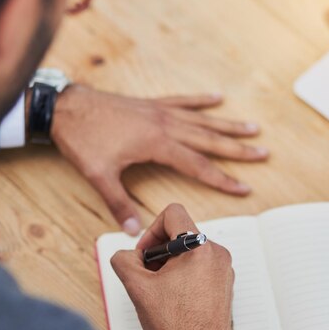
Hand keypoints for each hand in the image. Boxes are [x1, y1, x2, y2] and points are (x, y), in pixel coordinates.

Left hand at [50, 85, 268, 234]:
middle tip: (263, 152)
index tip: (244, 187)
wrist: (65, 107)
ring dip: (227, 125)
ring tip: (252, 127)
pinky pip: (181, 101)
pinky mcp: (150, 104)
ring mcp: (158, 112)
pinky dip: (200, 101)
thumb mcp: (99, 175)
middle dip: (237, 149)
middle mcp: (164, 125)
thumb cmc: (82, 140)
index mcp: (156, 143)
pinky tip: (216, 98)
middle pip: (208, 139)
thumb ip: (119, 203)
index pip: (197, 165)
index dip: (222, 178)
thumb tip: (134, 232)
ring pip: (201, 119)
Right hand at [111, 204, 233, 329]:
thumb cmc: (176, 326)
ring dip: (170, 265)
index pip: (172, 213)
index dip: (151, 230)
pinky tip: (173, 298)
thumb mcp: (138, 288)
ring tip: (160, 289)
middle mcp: (217, 254)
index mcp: (199, 247)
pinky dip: (184, 276)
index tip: (145, 254)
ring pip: (190, 252)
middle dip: (159, 251)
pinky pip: (201, 268)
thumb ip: (124, 261)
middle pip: (181, 234)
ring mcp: (224, 271)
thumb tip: (124, 256)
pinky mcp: (225, 286)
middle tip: (147, 274)